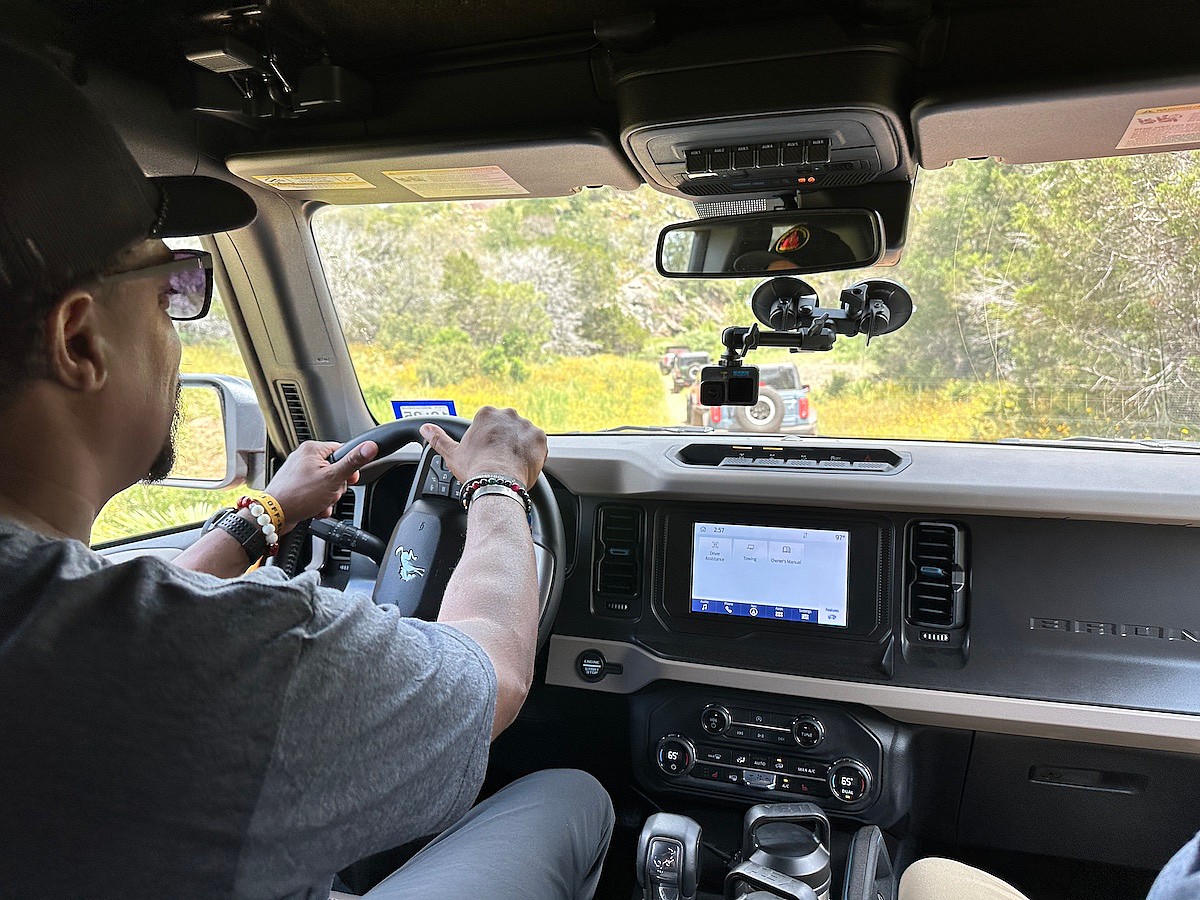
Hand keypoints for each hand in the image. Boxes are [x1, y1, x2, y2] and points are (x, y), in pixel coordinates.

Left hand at [264, 440, 378, 530]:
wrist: (273, 515)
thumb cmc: (298, 495)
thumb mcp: (333, 478)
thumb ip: (353, 462)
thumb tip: (370, 446)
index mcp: (312, 449)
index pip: (342, 452)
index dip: (349, 468)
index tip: (349, 479)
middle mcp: (304, 458)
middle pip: (335, 471)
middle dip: (336, 488)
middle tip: (329, 494)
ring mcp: (298, 473)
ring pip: (326, 485)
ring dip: (328, 498)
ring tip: (320, 503)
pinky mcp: (295, 486)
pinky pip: (315, 493)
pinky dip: (318, 503)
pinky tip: (314, 509)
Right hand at [420, 407, 546, 488]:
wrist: (497, 482)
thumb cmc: (474, 467)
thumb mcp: (452, 453)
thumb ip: (438, 438)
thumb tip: (425, 428)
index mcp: (486, 414)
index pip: (490, 424)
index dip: (488, 440)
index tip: (487, 452)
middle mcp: (507, 414)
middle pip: (507, 427)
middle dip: (505, 441)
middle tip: (499, 459)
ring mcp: (525, 425)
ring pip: (523, 435)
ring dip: (520, 446)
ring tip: (512, 464)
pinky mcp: (540, 438)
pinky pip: (538, 444)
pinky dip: (533, 453)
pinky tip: (523, 465)